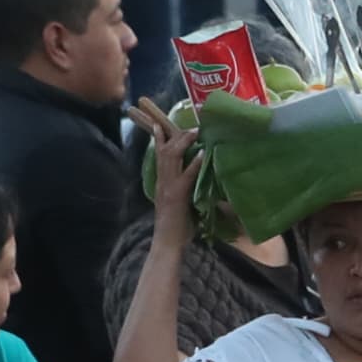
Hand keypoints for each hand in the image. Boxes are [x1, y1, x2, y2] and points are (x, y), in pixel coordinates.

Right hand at [131, 97, 202, 227]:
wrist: (167, 242)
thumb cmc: (176, 226)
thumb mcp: (179, 203)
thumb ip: (184, 190)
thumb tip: (197, 180)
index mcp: (162, 181)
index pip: (159, 154)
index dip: (159, 138)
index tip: (161, 123)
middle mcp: (162, 181)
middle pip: (162, 150)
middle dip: (167, 133)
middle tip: (179, 120)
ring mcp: (168, 187)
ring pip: (170, 158)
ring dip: (183, 142)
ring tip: (194, 131)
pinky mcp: (177, 196)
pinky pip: (186, 176)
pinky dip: (194, 164)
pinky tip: (202, 154)